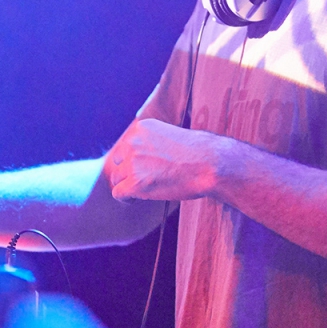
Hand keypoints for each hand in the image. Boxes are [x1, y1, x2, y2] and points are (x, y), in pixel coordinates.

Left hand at [107, 119, 224, 202]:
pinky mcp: (135, 183)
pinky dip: (126, 198)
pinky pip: (118, 193)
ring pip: (117, 177)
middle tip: (144, 179)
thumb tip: (150, 157)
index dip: (134, 157)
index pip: (127, 144)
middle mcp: (133, 142)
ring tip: (144, 190)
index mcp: (142, 128)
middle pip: (118, 160)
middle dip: (128, 170)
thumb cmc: (201, 152)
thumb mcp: (174, 135)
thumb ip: (156, 142)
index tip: (146, 166)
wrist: (209, 165)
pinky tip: (136, 200)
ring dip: (128, 184)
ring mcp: (132, 163)